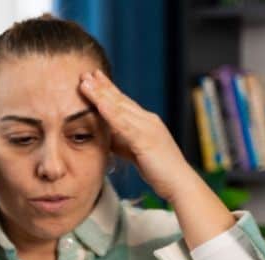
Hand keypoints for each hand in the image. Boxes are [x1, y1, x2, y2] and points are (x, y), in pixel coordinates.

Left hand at [79, 69, 194, 202]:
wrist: (179, 183)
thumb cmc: (159, 170)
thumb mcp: (136, 152)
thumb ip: (122, 142)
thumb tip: (106, 137)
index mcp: (146, 123)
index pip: (123, 103)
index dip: (108, 90)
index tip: (94, 78)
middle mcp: (148, 120)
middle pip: (120, 99)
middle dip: (102, 86)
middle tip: (86, 72)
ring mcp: (147, 128)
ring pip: (119, 107)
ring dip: (101, 94)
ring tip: (86, 82)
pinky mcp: (145, 140)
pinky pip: (124, 124)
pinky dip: (110, 113)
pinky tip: (99, 103)